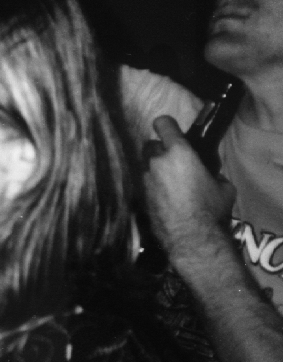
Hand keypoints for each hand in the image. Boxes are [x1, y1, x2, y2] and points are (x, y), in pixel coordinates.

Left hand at [143, 115, 235, 264]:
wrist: (191, 237)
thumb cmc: (211, 209)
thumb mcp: (223, 185)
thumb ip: (211, 172)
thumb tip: (208, 173)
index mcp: (178, 152)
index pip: (163, 124)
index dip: (167, 125)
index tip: (170, 129)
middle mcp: (156, 162)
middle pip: (150, 145)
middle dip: (159, 150)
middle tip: (172, 161)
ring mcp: (144, 180)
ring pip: (144, 166)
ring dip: (154, 170)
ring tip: (168, 182)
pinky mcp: (139, 197)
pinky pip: (144, 185)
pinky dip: (151, 188)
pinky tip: (163, 199)